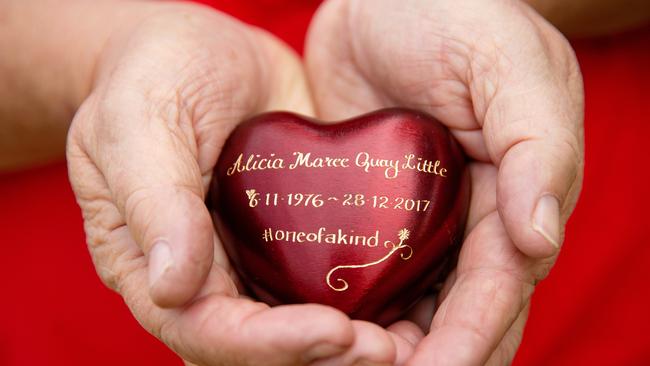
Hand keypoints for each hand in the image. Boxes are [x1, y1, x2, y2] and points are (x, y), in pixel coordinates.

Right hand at [67, 2, 410, 364]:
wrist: (201, 50)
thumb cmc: (154, 79)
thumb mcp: (137, 126)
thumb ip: (154, 202)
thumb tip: (173, 286)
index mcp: (151, 263)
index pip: (202, 329)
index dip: (265, 343)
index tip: (332, 331)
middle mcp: (205, 274)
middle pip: (256, 346)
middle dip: (318, 356)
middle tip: (382, 350)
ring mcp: (251, 257)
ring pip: (295, 322)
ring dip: (348, 344)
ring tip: (405, 341)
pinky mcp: (294, 234)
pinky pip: (325, 279)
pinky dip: (365, 299)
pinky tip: (408, 300)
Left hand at [305, 0, 583, 363]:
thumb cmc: (456, 13)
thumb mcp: (511, 63)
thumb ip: (538, 147)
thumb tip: (540, 240)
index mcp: (512, 196)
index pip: (498, 287)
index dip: (470, 337)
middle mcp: (464, 220)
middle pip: (450, 312)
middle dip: (421, 355)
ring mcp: (410, 219)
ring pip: (402, 302)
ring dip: (378, 344)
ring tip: (336, 362)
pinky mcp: (362, 207)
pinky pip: (355, 266)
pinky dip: (340, 302)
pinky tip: (310, 322)